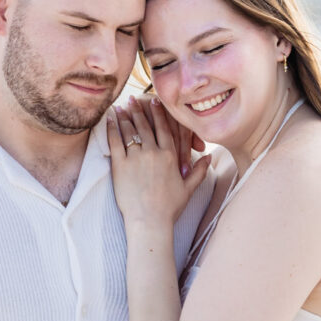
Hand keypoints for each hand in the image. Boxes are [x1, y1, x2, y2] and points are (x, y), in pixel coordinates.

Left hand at [109, 96, 211, 231]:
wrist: (150, 221)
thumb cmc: (170, 207)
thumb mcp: (189, 188)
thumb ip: (200, 170)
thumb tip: (210, 157)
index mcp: (169, 156)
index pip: (164, 128)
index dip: (159, 114)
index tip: (154, 102)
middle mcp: (153, 153)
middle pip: (145, 126)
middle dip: (139, 110)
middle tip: (134, 99)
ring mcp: (135, 158)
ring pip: (129, 131)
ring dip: (125, 116)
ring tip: (120, 106)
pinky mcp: (120, 165)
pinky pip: (115, 141)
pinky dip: (112, 128)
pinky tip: (110, 119)